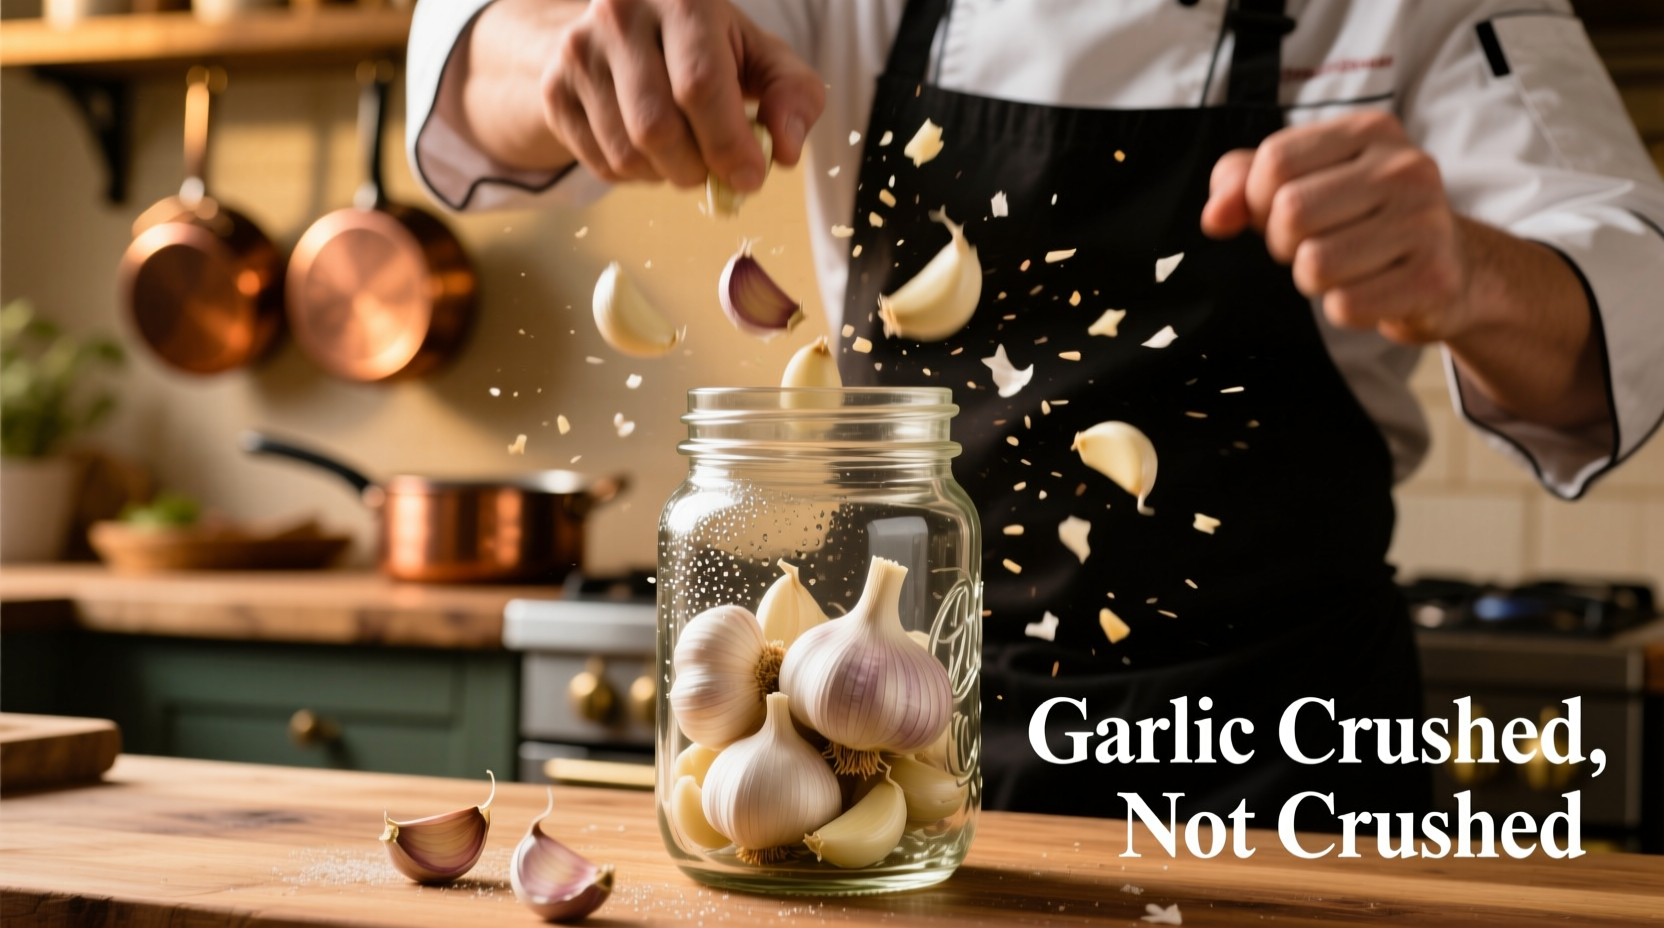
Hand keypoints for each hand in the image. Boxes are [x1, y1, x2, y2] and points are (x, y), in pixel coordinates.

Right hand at [538, 0, 824, 189]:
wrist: (627, 31)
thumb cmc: (709, 47)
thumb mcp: (761, 57)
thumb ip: (793, 95)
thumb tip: (787, 150)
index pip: (699, 85)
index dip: (729, 143)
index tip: (750, 176)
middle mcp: (620, 15)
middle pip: (658, 128)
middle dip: (698, 168)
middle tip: (716, 170)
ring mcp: (578, 52)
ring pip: (627, 154)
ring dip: (668, 175)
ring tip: (685, 153)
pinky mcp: (555, 90)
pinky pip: (601, 164)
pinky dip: (637, 176)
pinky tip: (651, 149)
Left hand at [1200, 111, 1467, 344]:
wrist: (1450, 267)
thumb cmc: (1360, 220)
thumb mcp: (1301, 182)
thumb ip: (1241, 184)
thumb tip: (1214, 217)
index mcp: (1370, 131)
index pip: (1274, 163)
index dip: (1259, 201)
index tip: (1283, 213)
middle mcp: (1406, 168)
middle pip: (1290, 213)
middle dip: (1284, 244)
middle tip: (1315, 246)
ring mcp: (1426, 222)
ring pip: (1314, 265)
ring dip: (1313, 279)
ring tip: (1346, 267)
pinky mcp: (1434, 278)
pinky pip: (1345, 305)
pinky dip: (1344, 309)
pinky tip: (1372, 290)